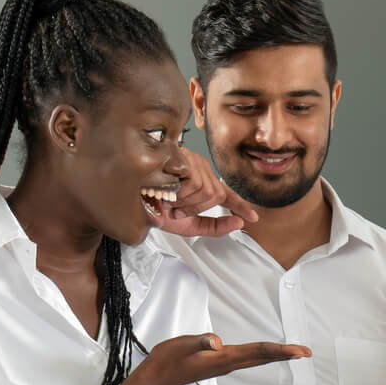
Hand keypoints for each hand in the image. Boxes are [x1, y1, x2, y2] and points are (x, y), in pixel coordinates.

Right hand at [134, 332, 310, 384]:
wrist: (157, 377)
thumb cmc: (168, 359)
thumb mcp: (182, 345)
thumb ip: (201, 341)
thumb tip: (218, 342)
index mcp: (223, 358)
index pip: (257, 352)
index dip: (279, 350)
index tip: (299, 352)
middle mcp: (227, 363)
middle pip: (262, 357)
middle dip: (285, 355)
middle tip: (306, 352)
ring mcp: (224, 365)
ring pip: (256, 359)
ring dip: (275, 355)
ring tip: (293, 353)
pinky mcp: (218, 364)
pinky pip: (247, 359)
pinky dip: (261, 355)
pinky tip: (265, 354)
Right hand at [145, 147, 259, 237]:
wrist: (132, 203)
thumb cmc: (155, 209)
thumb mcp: (188, 224)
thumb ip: (214, 227)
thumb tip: (239, 224)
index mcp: (201, 181)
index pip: (226, 194)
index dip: (240, 205)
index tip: (253, 217)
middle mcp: (199, 168)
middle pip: (217, 195)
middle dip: (195, 208)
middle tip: (173, 206)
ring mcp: (191, 160)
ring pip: (208, 191)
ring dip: (186, 202)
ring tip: (167, 197)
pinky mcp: (183, 157)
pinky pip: (195, 185)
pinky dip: (181, 194)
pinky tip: (166, 189)